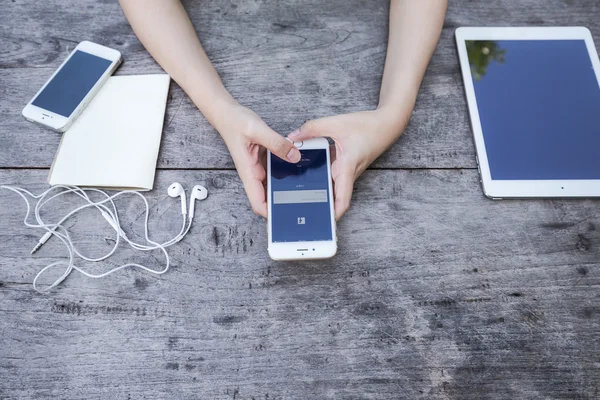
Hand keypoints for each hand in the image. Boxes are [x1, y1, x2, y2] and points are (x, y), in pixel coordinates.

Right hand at [216, 102, 300, 217]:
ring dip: (287, 187)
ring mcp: (260, 168)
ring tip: (306, 189)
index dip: (271, 214)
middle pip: (269, 198)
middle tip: (304, 204)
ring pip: (274, 185)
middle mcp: (254, 173)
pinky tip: (300, 168)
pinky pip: (277, 170)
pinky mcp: (264, 160)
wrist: (227, 113)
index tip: (286, 217)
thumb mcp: (257, 130)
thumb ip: (277, 143)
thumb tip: (295, 156)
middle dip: (284, 203)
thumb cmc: (235, 122)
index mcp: (248, 172)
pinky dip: (287, 171)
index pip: (258, 203)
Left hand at [288, 108, 407, 219]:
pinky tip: (304, 172)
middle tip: (300, 212)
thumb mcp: (336, 123)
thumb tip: (292, 138)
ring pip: (330, 186)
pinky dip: (319, 175)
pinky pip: (330, 175)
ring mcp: (346, 171)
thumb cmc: (367, 126)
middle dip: (319, 206)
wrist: (386, 125)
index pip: (342, 199)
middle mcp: (347, 173)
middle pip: (333, 197)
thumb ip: (312, 129)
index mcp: (347, 167)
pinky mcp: (344, 166)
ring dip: (317, 192)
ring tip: (296, 196)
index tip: (321, 224)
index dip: (333, 214)